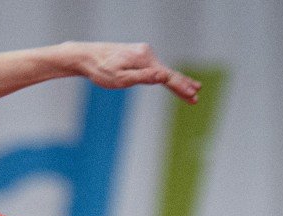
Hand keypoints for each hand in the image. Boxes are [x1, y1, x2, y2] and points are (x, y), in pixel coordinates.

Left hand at [73, 42, 199, 103]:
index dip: (181, 87)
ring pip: (162, 70)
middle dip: (183, 84)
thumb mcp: (120, 78)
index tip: (193, 95)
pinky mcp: (137, 55)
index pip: (167, 76)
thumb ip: (142, 78)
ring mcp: (142, 53)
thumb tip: (162, 77)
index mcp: (144, 59)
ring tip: (192, 88)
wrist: (85, 56)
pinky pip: (154, 68)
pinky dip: (164, 76)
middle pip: (168, 72)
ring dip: (176, 81)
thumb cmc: (100, 70)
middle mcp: (146, 53)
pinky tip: (169, 80)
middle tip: (197, 95)